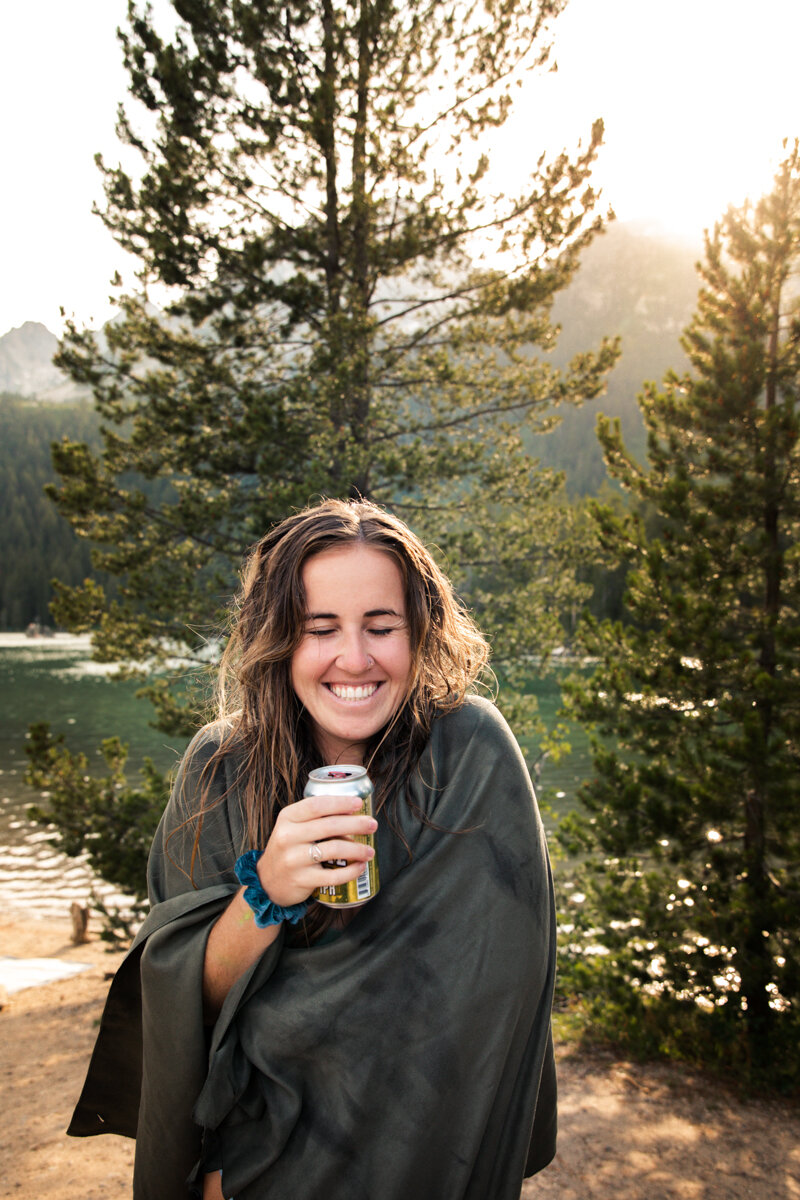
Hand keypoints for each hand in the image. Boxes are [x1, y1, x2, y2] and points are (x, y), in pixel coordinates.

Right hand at [256, 793, 376, 907]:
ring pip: (334, 849)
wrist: (268, 881)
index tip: (359, 803)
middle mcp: (288, 836)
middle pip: (329, 826)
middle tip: (373, 825)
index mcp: (287, 817)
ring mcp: (293, 859)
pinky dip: (351, 871)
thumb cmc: (289, 848)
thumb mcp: (293, 827)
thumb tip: (354, 812)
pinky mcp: (301, 880)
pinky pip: (333, 875)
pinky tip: (360, 867)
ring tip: (370, 850)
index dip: (340, 803)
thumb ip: (315, 818)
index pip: (317, 805)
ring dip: (357, 849)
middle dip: (356, 824)